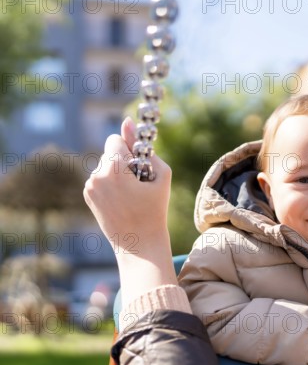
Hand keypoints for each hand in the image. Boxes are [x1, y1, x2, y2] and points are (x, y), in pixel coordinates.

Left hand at [83, 117, 175, 303]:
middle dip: (124, 160)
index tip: (138, 159)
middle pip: (110, 152)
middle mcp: (97, 176)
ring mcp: (90, 186)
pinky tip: (123, 199)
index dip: (129, 148)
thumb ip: (145, 148)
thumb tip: (127, 122)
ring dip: (118, 172)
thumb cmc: (155, 209)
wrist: (139, 242)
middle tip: (138, 181)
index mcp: (115, 169)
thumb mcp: (161, 175)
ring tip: (132, 193)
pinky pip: (101, 178)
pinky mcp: (88, 195)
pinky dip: (111, 183)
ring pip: (105, 165)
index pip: (115, 140)